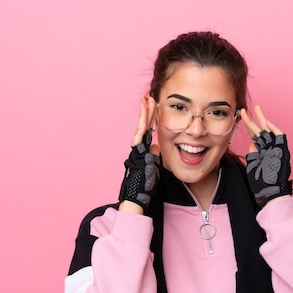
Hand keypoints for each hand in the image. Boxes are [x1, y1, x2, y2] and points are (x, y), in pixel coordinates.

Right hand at [118, 95, 160, 213]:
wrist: (137, 194)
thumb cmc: (144, 184)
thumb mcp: (153, 166)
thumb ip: (154, 155)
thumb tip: (156, 147)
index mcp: (144, 150)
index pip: (149, 130)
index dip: (152, 119)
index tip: (155, 108)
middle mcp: (140, 147)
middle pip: (145, 125)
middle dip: (148, 111)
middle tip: (150, 97)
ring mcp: (137, 148)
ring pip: (142, 126)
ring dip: (145, 112)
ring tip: (148, 99)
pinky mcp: (137, 150)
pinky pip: (141, 133)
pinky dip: (143, 121)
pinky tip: (145, 111)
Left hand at [240, 105, 291, 206]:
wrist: (271, 193)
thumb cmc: (262, 184)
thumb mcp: (253, 167)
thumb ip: (252, 154)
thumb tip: (251, 143)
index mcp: (262, 152)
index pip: (255, 137)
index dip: (249, 128)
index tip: (241, 119)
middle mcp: (269, 149)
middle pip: (260, 131)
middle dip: (252, 120)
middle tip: (244, 110)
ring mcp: (276, 149)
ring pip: (269, 130)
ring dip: (262, 119)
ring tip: (255, 109)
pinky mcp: (282, 150)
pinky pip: (280, 136)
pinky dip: (274, 128)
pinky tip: (266, 121)